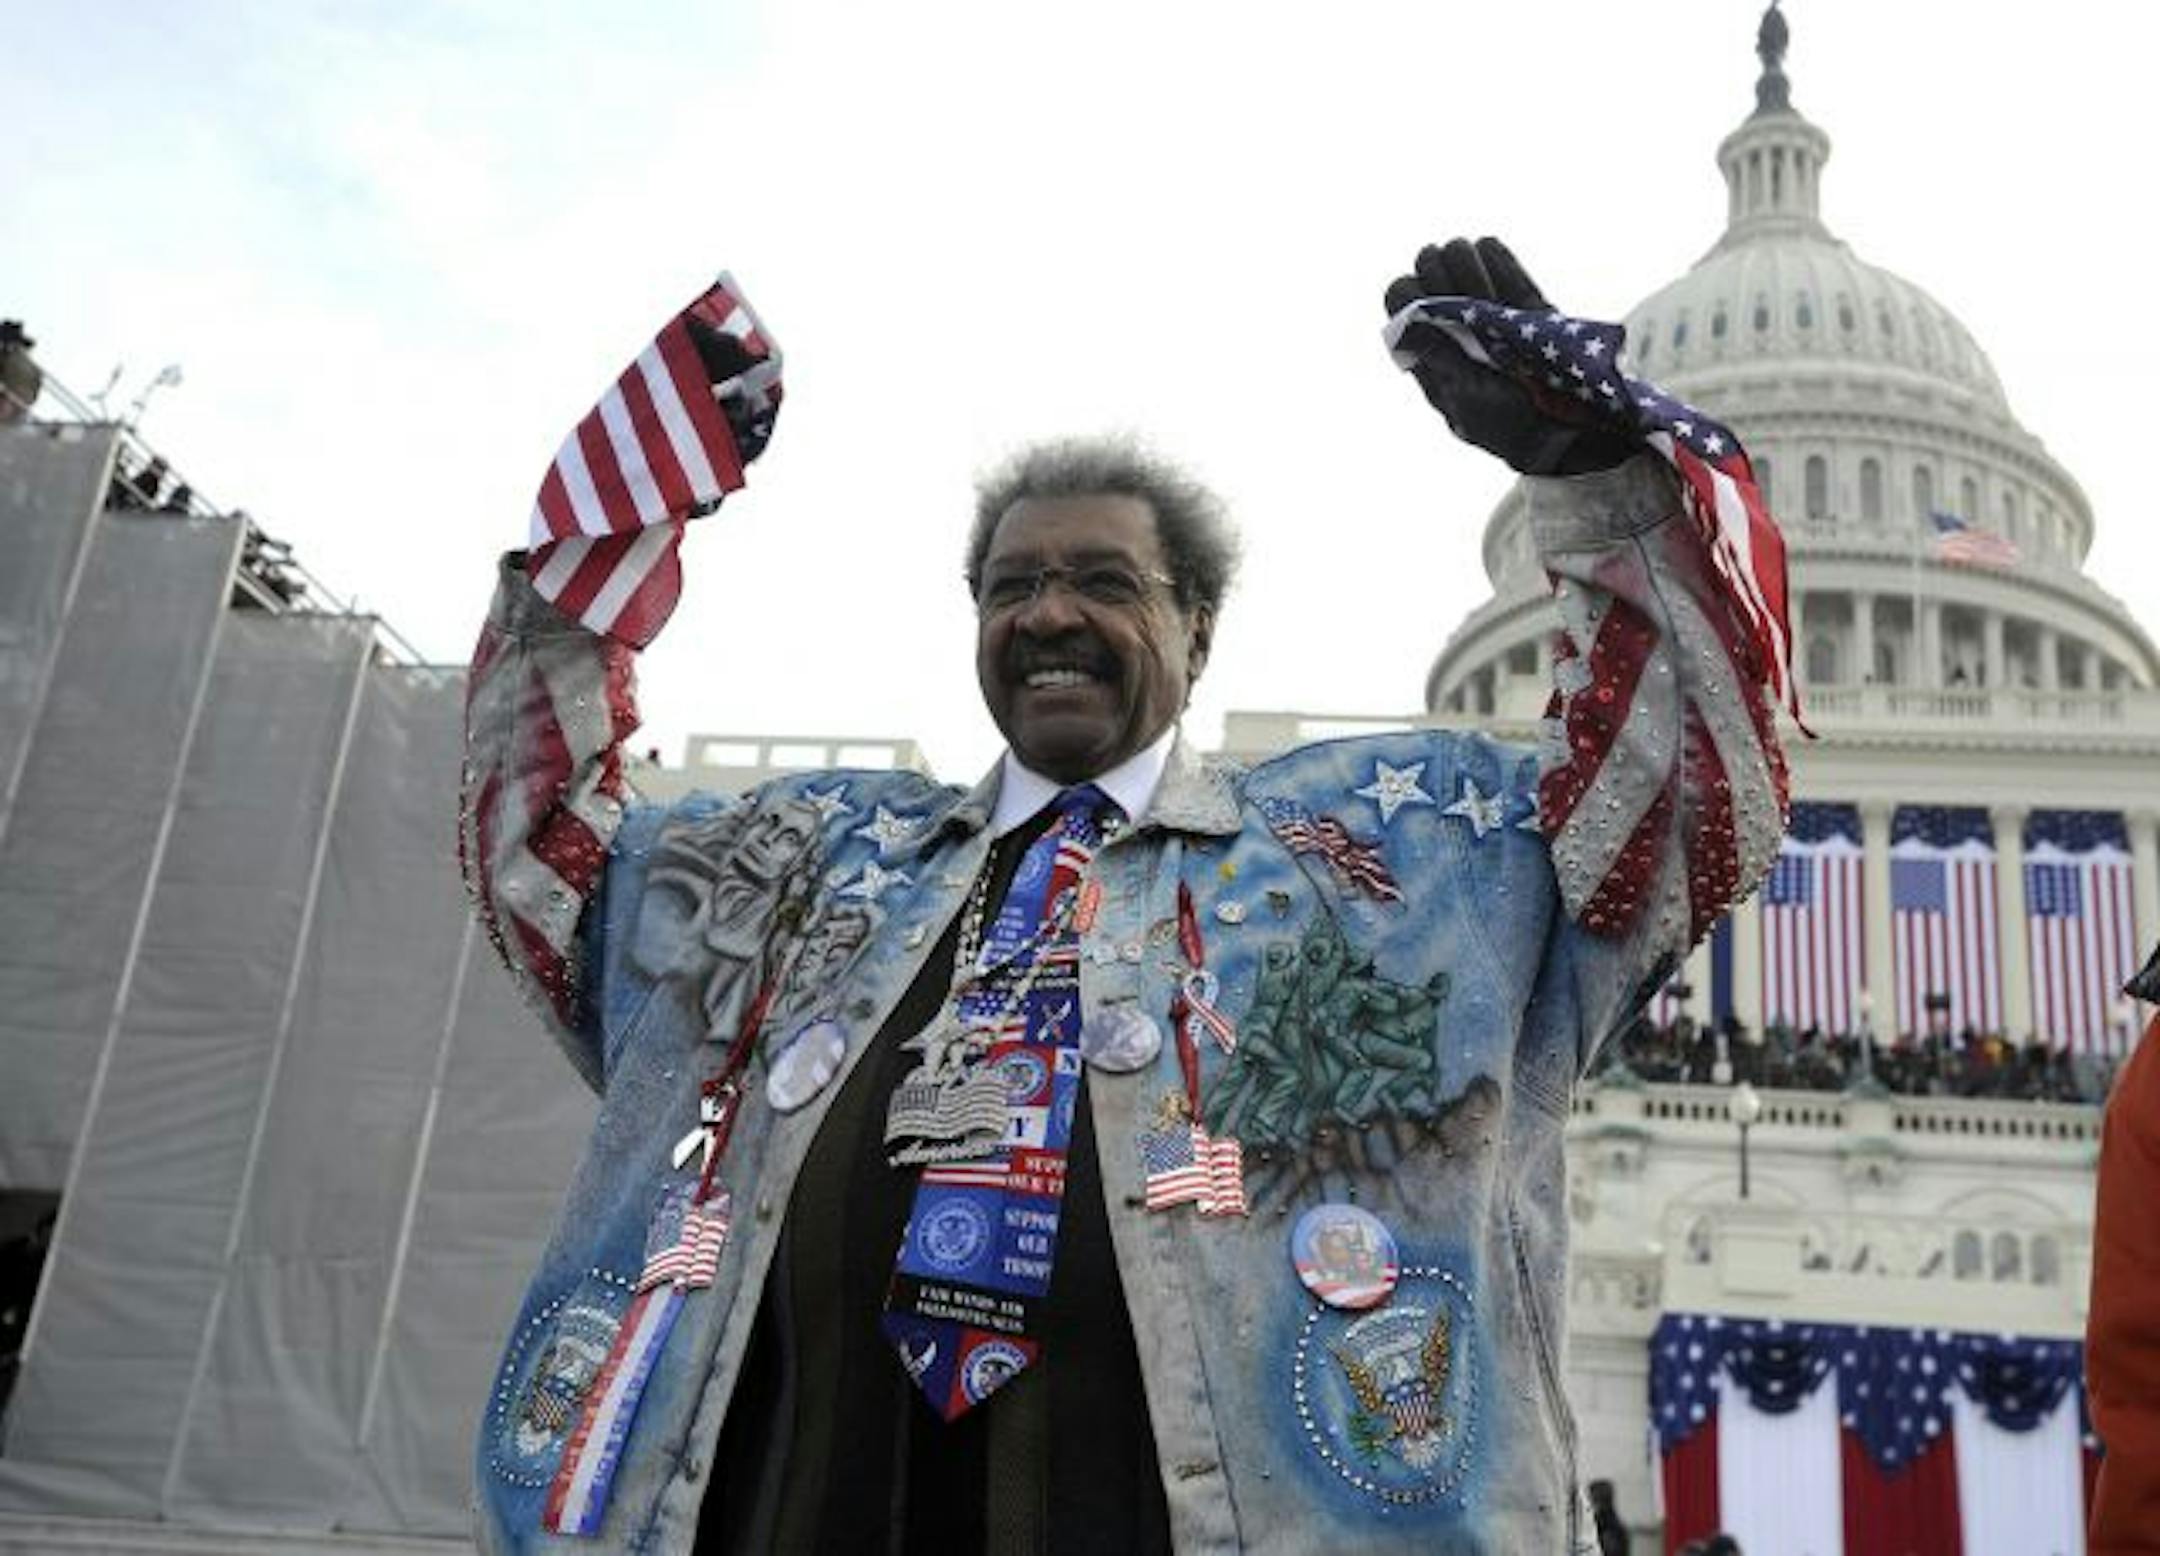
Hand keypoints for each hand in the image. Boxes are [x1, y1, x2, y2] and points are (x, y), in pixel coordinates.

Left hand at [1383, 237, 1634, 476]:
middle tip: (1458, 281)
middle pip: (1431, 276)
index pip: (1402, 305)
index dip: (1408, 292)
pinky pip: (1507, 275)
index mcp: (1432, 356)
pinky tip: (1488, 246)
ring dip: (1468, 261)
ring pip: (1465, 267)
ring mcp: (1492, 319)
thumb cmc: (1507, 425)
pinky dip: (1497, 258)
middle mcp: (1457, 332)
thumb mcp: (1467, 397)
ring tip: (1479, 271)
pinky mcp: (1528, 313)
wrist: (1563, 434)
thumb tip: (1404, 323)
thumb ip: (1439, 358)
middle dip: (1440, 269)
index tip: (1427, 296)